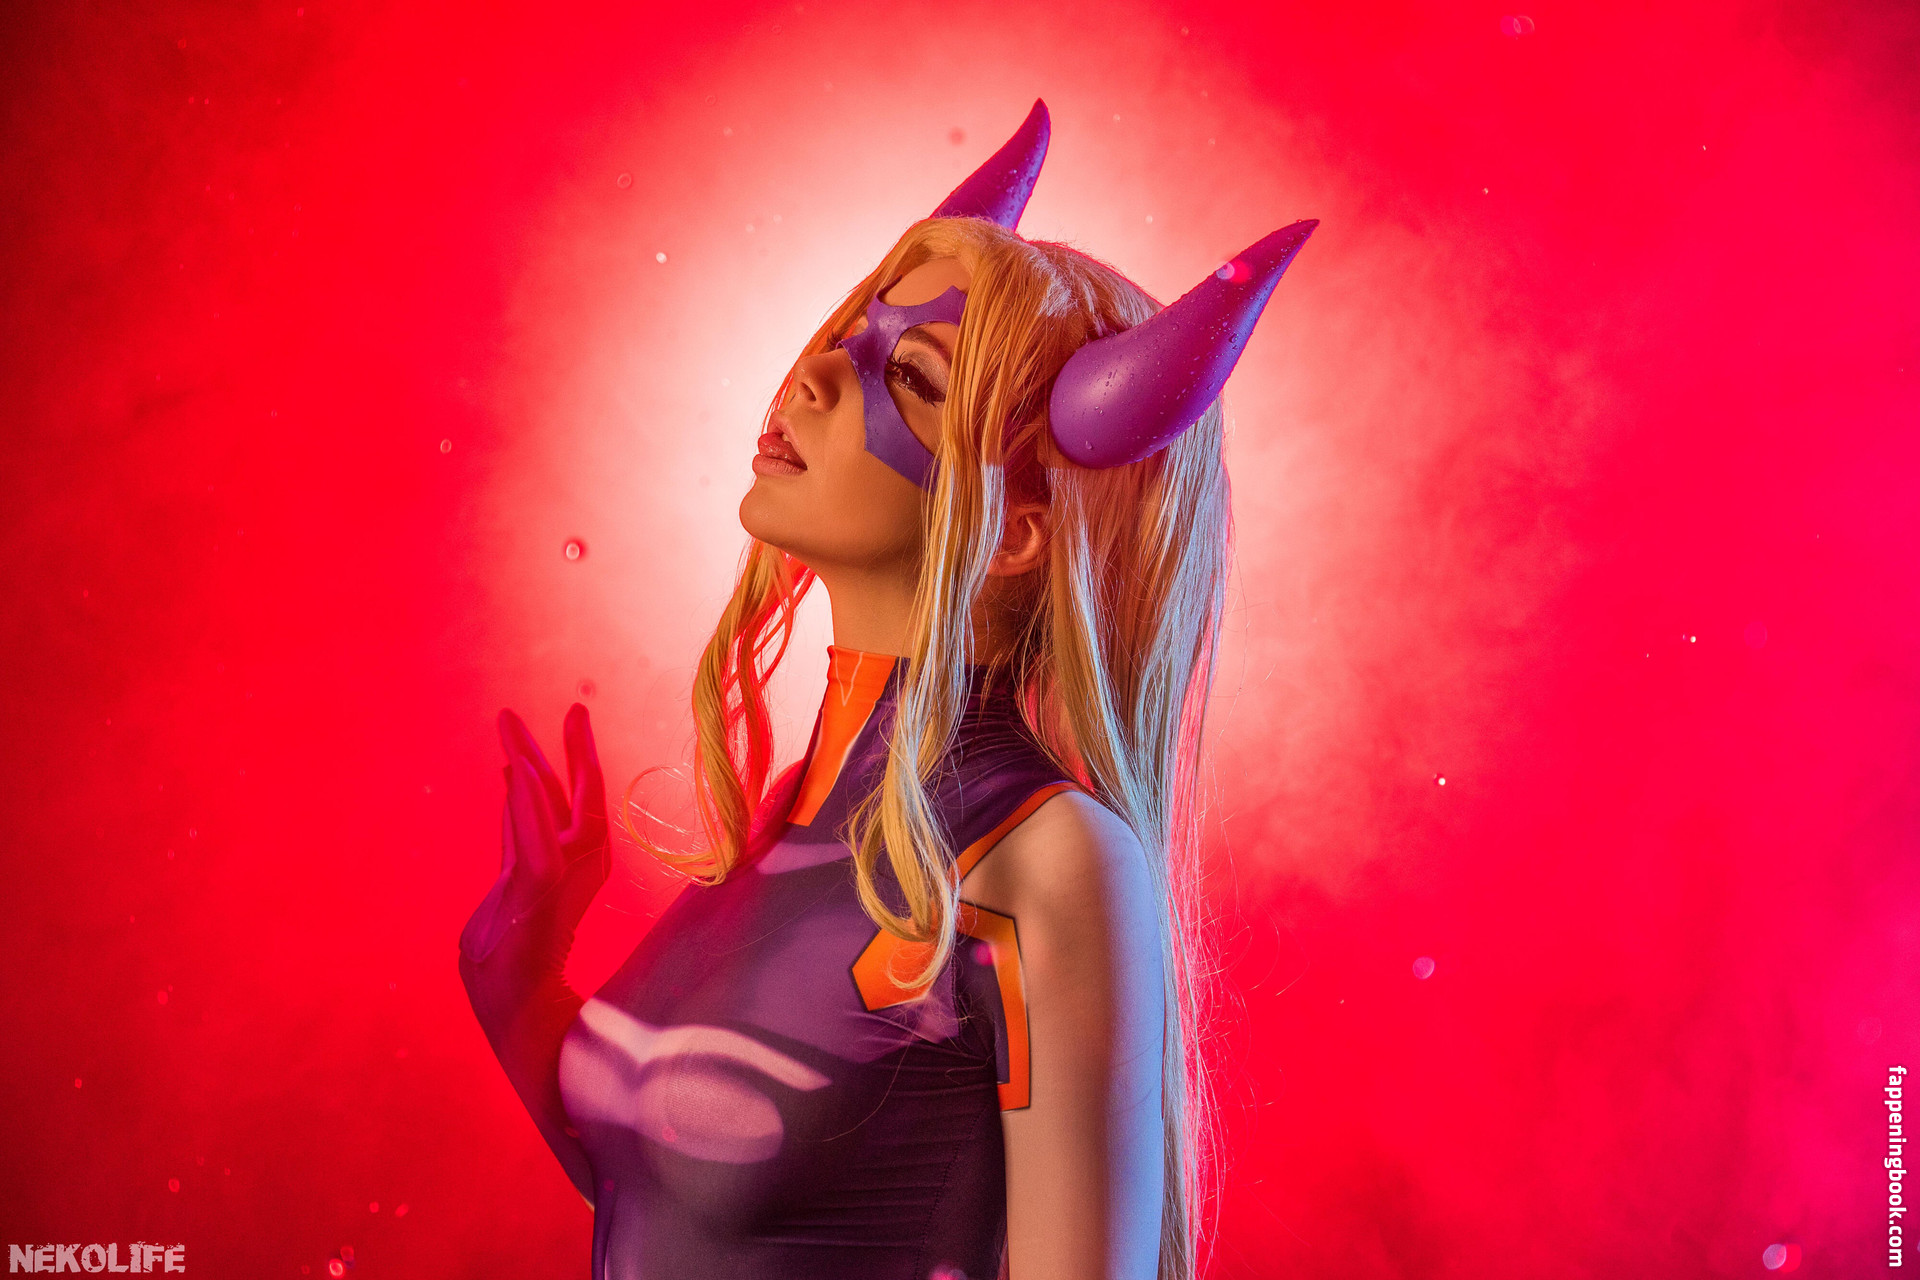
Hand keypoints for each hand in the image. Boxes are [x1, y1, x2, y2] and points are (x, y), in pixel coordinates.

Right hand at [461, 703, 608, 963]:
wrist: (515, 997)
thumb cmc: (529, 947)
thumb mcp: (532, 879)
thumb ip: (528, 826)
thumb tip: (526, 772)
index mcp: (582, 852)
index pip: (584, 786)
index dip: (579, 747)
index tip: (574, 710)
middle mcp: (571, 854)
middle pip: (557, 788)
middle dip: (537, 749)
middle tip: (510, 715)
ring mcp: (548, 866)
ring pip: (537, 805)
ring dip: (523, 768)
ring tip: (506, 733)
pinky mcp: (524, 881)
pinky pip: (521, 829)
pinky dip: (516, 801)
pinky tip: (508, 777)